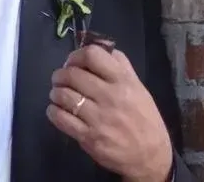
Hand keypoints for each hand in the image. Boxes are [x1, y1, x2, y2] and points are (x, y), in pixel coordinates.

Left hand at [47, 45, 172, 181]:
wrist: (149, 155)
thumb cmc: (144, 118)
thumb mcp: (138, 87)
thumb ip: (121, 66)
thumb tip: (101, 48)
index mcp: (123, 80)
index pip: (93, 55)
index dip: (76, 55)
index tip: (72, 62)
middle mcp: (110, 96)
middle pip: (73, 75)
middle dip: (61, 74)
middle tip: (59, 78)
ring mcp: (98, 118)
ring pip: (64, 96)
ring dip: (56, 92)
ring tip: (57, 94)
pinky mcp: (89, 137)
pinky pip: (61, 119)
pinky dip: (53, 111)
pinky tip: (56, 110)